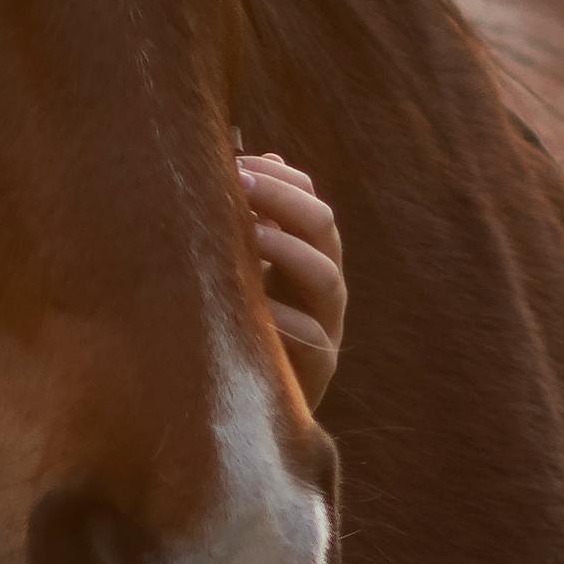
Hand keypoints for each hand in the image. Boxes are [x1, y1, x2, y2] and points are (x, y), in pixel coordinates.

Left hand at [241, 151, 345, 411]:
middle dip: (282, 199)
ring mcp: (327, 324)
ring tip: (248, 235)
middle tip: (238, 185)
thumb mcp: (245, 274)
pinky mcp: (317, 366)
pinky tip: (249, 303)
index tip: (236, 163)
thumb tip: (262, 157)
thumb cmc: (243, 328)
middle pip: (322, 226)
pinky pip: (309, 336)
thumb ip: (252, 224)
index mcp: (311, 255)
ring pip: (325, 275)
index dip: (281, 179)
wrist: (252, 406)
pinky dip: (280, 316)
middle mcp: (326, 285)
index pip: (310, 201)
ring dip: (286, 249)